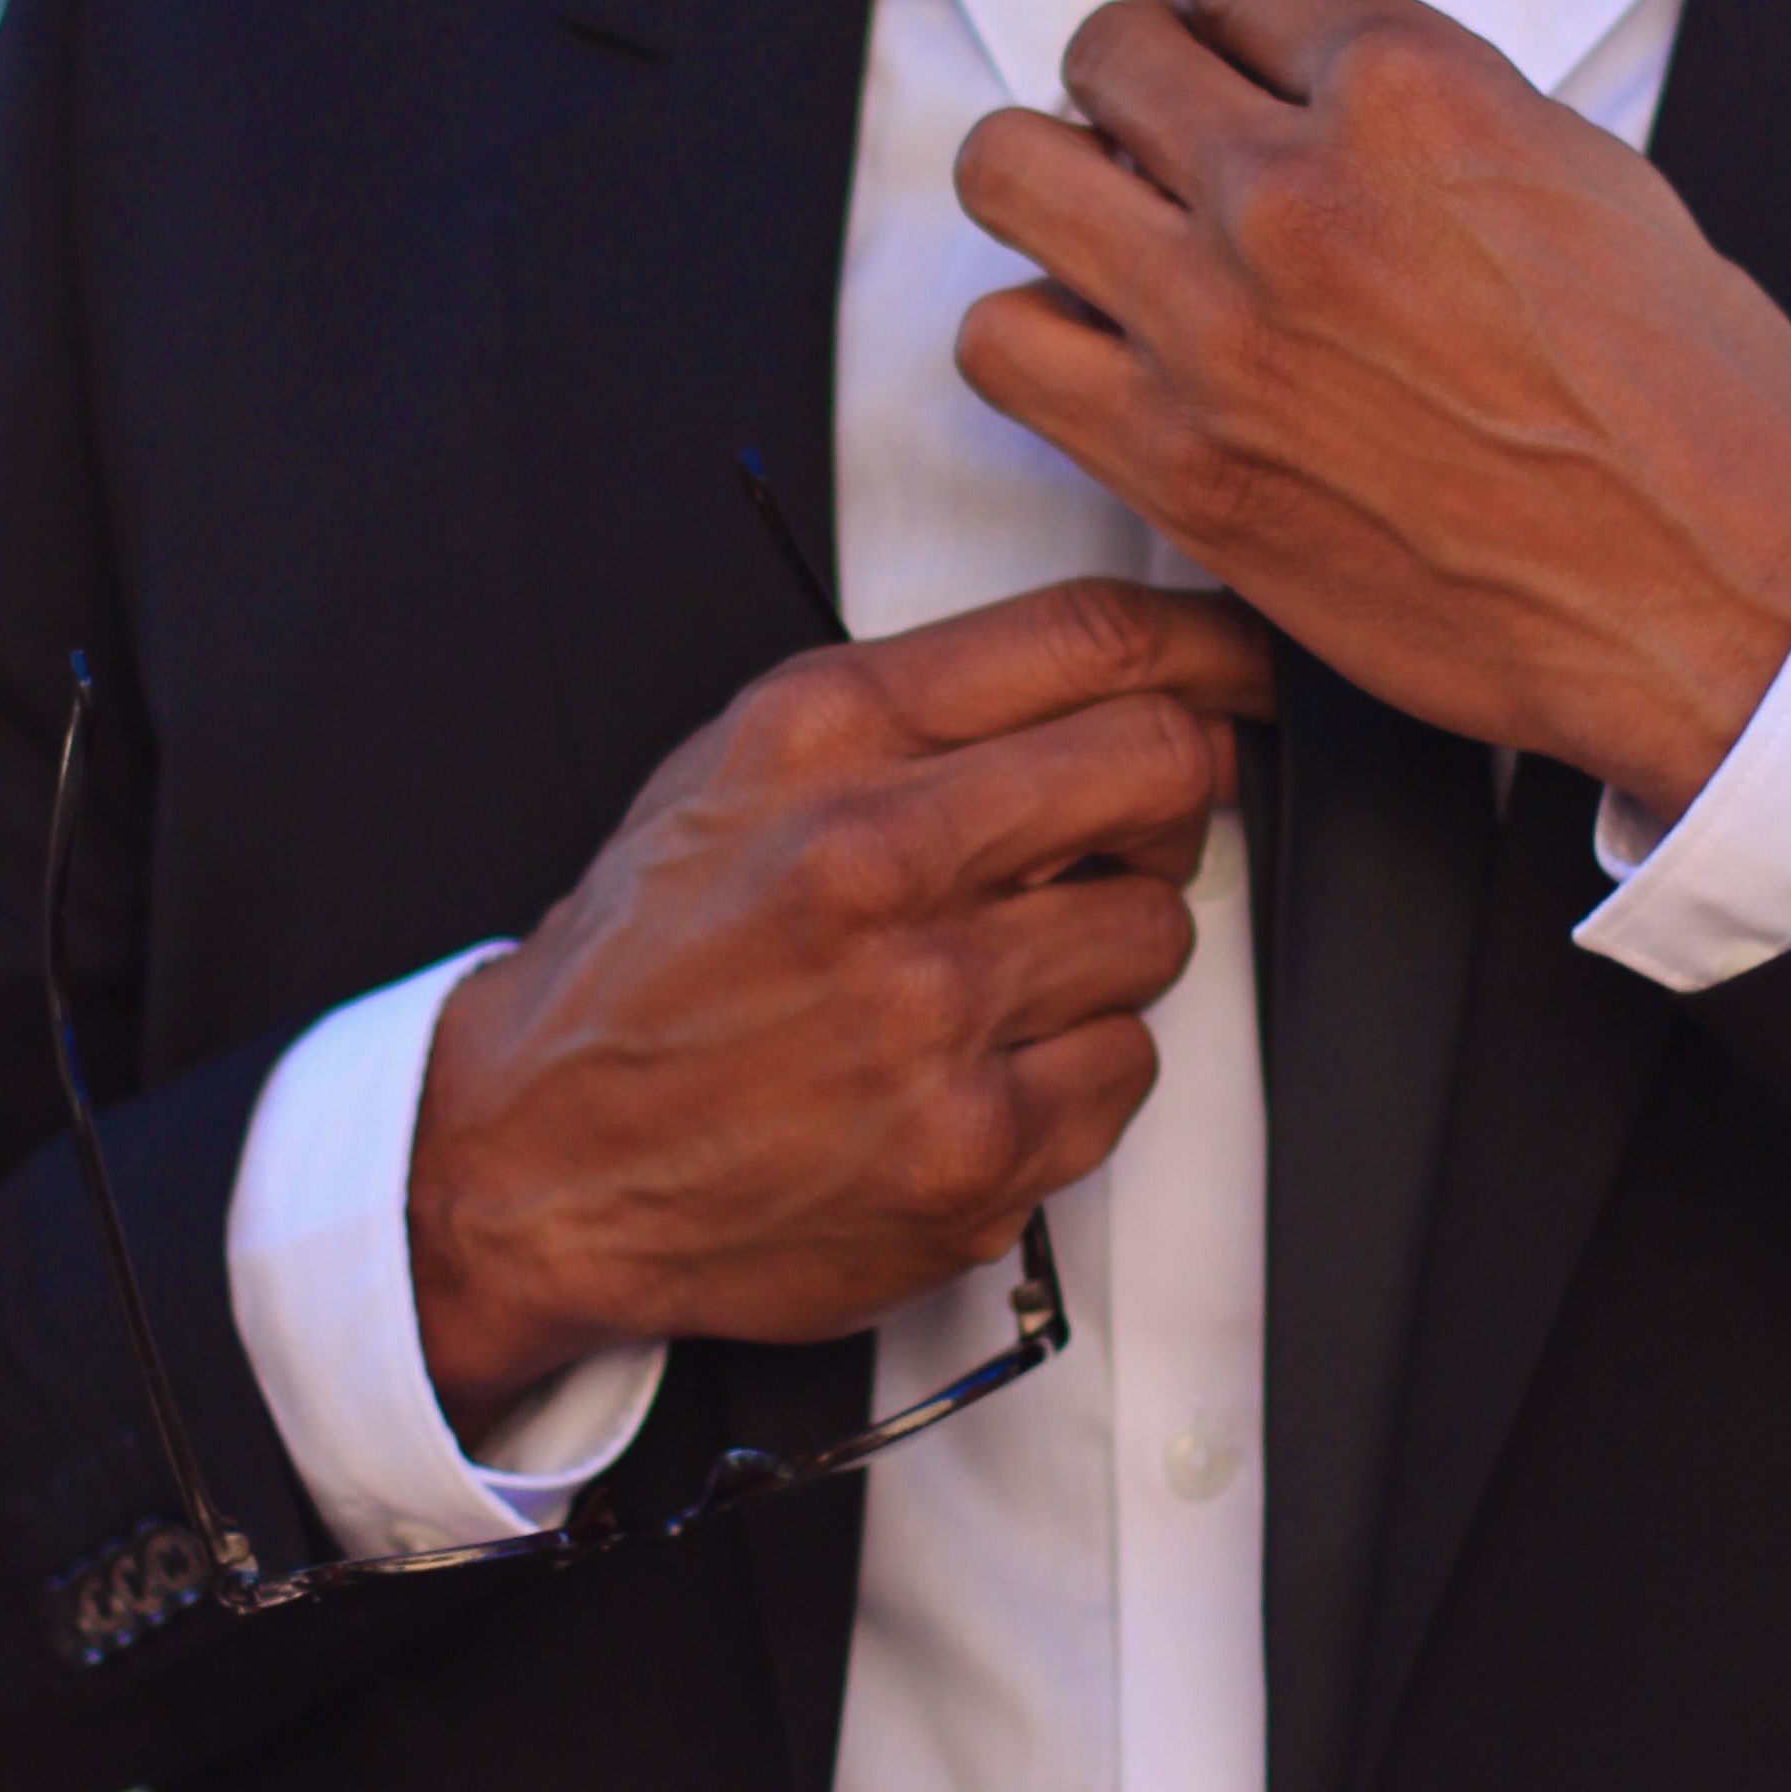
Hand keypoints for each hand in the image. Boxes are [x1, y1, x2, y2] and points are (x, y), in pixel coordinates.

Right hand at [408, 575, 1273, 1439]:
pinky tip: (981, 1064)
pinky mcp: (968, 1150)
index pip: (1091, 641)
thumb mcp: (745, 762)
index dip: (1212, 644)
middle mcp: (880, 860)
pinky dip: (1078, 1068)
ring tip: (1000, 971)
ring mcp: (931, 1013)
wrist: (541, 1147)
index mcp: (827, 736)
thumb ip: (921, 710)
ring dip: (1110, 947)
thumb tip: (1117, 679)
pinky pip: (1126, 1070)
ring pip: (1159, 931)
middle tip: (1120, 832)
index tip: (1249, 664)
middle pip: (1166, 767)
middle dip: (1173, 793)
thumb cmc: (651, 956)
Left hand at [952, 0, 1790, 822]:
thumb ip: (1431, 96)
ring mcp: (1221, 329)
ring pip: (1008, 171)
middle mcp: (1298, 191)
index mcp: (1417, 90)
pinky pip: (1000, 346)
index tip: (1213, 39)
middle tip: (1163, 140)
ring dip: (1053, 186)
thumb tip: (1319, 58)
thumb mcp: (1583, 171)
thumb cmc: (1683, 397)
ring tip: (1111, 231)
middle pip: (1103, 48)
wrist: (1711, 599)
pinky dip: (1037, 337)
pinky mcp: (1180, 464)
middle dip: (1130, 81)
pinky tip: (1107, 353)